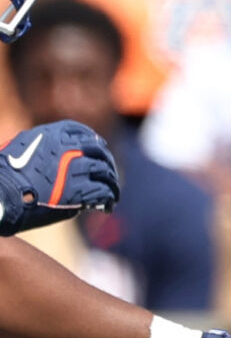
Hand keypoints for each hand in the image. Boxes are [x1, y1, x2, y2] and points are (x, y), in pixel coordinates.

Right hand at [0, 121, 119, 234]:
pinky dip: (108, 199)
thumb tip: (56, 158)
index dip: (93, 141)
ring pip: (105, 172)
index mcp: (51, 135)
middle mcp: (68, 148)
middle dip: (106, 162)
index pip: (80, 131)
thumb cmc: (3, 175)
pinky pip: (103, 192)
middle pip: (99, 151)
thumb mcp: (20, 148)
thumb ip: (41, 148)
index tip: (98, 148)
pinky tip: (106, 206)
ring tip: (112, 194)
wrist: (1, 193)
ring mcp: (76, 168)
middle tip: (109, 174)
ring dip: (111, 183)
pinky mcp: (79, 190)